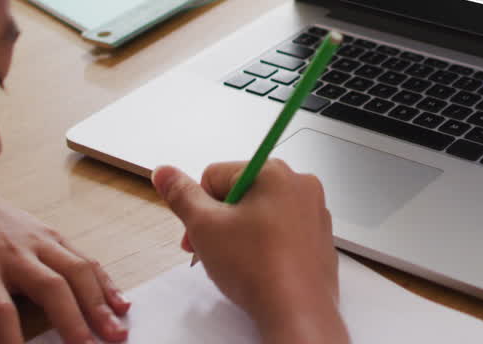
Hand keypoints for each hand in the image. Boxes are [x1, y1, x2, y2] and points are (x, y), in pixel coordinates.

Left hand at [0, 185, 129, 343]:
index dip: (10, 341)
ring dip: (99, 302)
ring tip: (117, 330)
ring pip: (76, 270)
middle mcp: (12, 253)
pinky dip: (104, 281)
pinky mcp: (50, 235)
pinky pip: (83, 257)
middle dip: (74, 320)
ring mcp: (36, 241)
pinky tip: (119, 302)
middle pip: (51, 287)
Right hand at [152, 161, 347, 343]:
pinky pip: (282, 230)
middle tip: (213, 250)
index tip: (198, 233)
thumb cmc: (257, 269)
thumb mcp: (204, 227)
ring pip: (260, 212)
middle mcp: (299, 184)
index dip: (199, 207)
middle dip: (220, 221)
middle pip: (239, 193)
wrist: (297, 312)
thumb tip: (164, 172)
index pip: (215, 175)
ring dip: (241, 233)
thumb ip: (181, 195)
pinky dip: (266, 244)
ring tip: (238, 262)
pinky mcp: (319, 236)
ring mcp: (313, 211)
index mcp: (272, 171)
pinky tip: (259, 267)